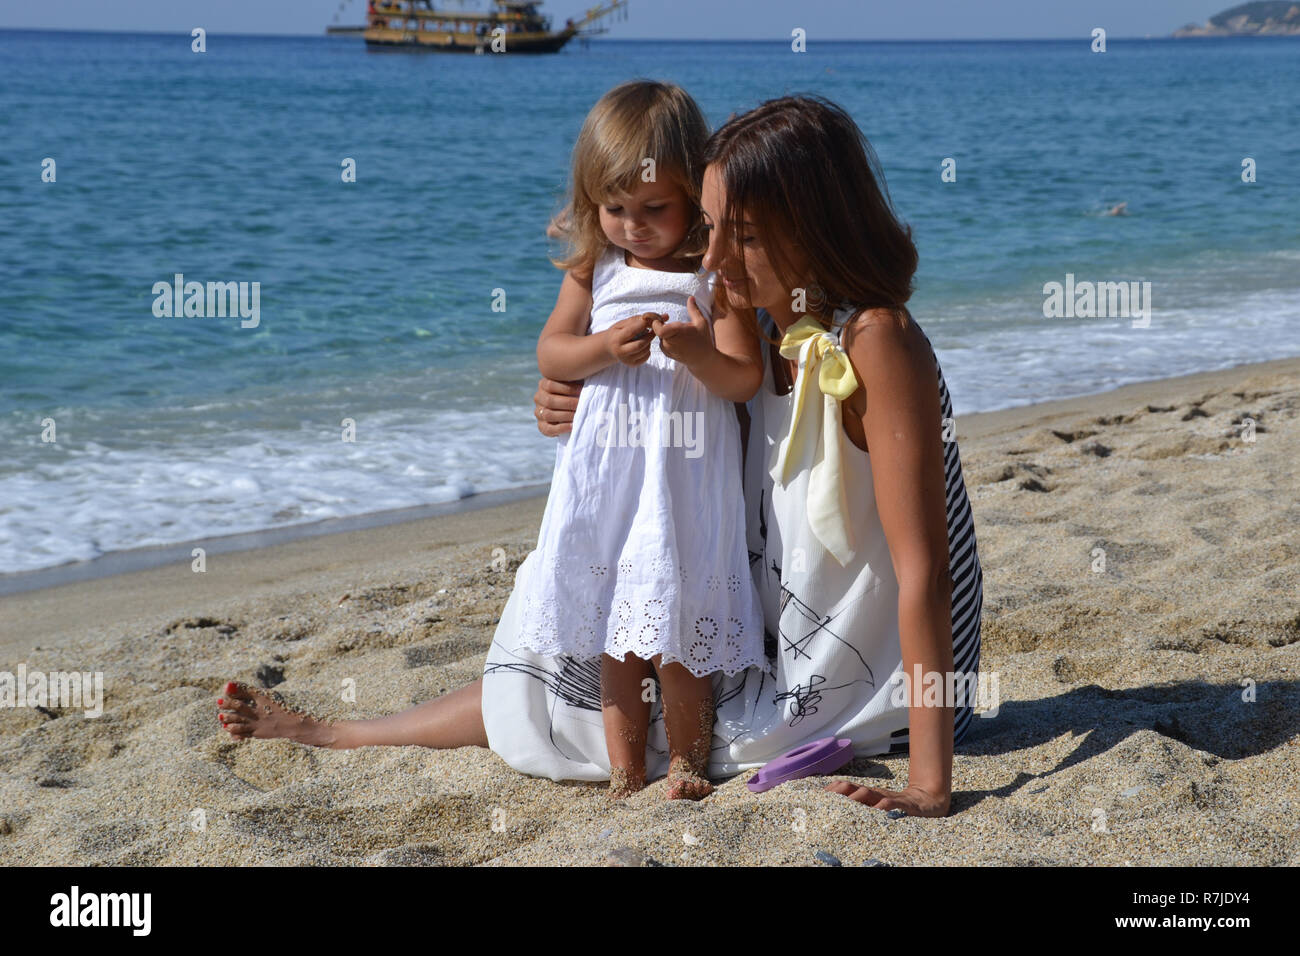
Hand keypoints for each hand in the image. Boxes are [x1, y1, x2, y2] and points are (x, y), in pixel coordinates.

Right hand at [534, 377, 581, 436]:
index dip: (567, 388)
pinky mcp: (541, 426)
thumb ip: (576, 380)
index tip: (582, 390)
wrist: (571, 410)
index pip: (550, 385)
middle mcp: (538, 398)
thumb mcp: (574, 384)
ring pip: (548, 414)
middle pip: (550, 401)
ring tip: (578, 415)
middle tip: (582, 405)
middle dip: (568, 403)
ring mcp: (538, 412)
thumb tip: (587, 380)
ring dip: (566, 415)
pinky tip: (573, 426)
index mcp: (543, 384)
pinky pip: (548, 429)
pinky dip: (562, 428)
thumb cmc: (575, 392)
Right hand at [605, 313, 658, 366]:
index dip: (643, 324)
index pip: (632, 331)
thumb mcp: (623, 323)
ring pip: (644, 350)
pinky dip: (648, 349)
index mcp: (616, 339)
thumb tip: (665, 316)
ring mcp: (626, 360)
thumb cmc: (618, 332)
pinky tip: (644, 344)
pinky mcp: (631, 364)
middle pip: (640, 344)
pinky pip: (645, 357)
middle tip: (653, 330)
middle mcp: (620, 351)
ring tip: (647, 336)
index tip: (649, 320)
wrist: (608, 347)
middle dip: (649, 336)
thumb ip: (640, 318)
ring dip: (649, 342)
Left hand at [651, 295, 713, 368]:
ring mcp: (668, 350)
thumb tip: (691, 297)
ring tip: (675, 329)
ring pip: (659, 336)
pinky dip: (665, 338)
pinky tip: (675, 337)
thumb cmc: (703, 339)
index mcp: (677, 333)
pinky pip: (661, 342)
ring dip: (664, 331)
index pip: (658, 328)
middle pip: (657, 330)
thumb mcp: (701, 322)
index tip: (664, 317)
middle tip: (666, 318)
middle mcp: (670, 343)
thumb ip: (693, 310)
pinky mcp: (667, 354)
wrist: (703, 359)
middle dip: (661, 323)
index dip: (657, 322)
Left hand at [823, 781, 950, 816]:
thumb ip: (861, 806)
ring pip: (871, 794)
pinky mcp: (903, 805)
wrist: (926, 801)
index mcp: (867, 794)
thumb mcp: (877, 806)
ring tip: (848, 801)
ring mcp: (889, 798)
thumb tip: (837, 810)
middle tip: (827, 798)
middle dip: (840, 792)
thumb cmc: (897, 806)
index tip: (818, 796)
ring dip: (858, 796)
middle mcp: (875, 794)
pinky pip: (893, 804)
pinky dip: (885, 807)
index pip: (846, 788)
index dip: (832, 791)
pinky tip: (878, 810)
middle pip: (854, 788)